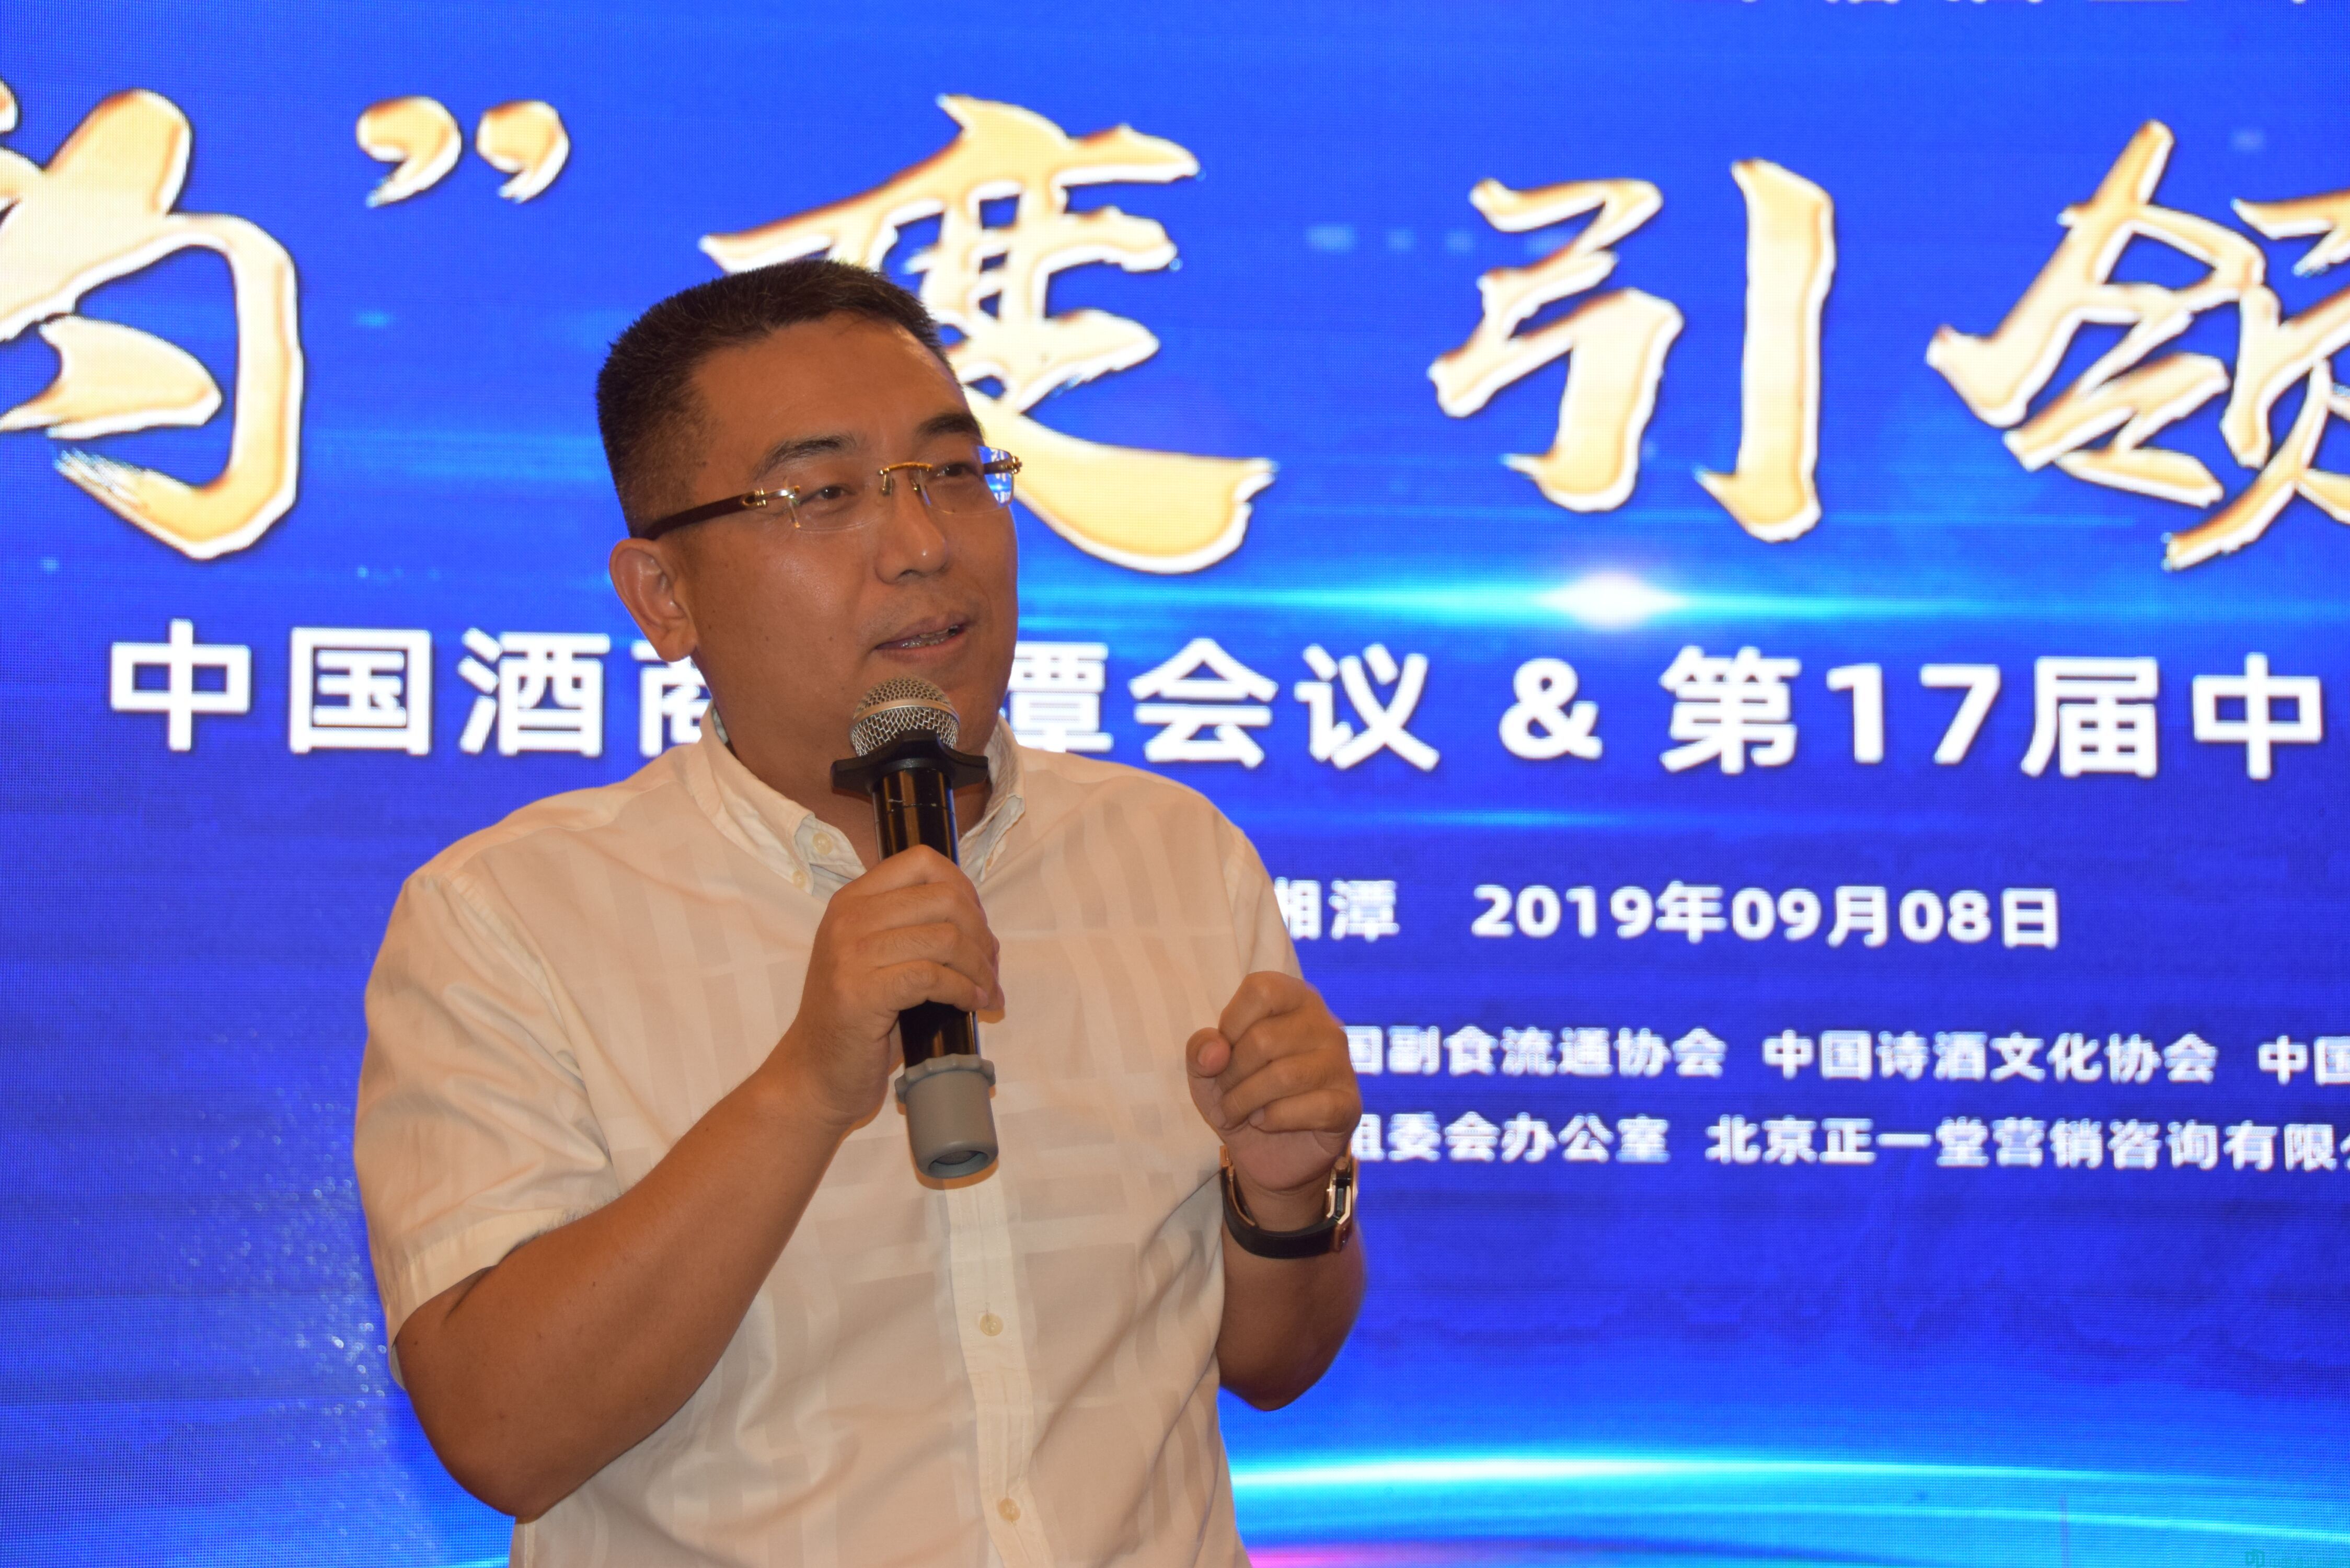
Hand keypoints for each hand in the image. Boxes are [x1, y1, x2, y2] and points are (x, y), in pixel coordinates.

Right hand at [769, 846, 1003, 1132]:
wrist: (815, 1073)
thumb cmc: (857, 1019)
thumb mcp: (876, 958)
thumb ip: (914, 929)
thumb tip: (982, 929)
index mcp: (852, 901)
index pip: (922, 861)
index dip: (964, 888)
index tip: (978, 925)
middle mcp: (848, 919)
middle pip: (943, 898)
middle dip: (981, 934)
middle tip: (990, 967)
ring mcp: (851, 955)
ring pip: (945, 938)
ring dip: (979, 968)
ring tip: (987, 990)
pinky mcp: (862, 993)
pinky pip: (933, 976)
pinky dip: (964, 990)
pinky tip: (972, 1004)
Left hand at [1187, 972, 1360, 1228]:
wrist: (1269, 1153)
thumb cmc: (1240, 1093)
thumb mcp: (1206, 1069)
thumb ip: (1201, 1048)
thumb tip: (1215, 1052)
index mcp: (1294, 999)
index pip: (1261, 990)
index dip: (1231, 1024)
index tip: (1225, 1052)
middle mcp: (1326, 1025)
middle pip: (1264, 1039)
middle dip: (1231, 1075)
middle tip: (1227, 1093)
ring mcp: (1341, 1065)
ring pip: (1284, 1076)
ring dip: (1245, 1101)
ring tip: (1237, 1111)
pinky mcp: (1348, 1105)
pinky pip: (1310, 1108)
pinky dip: (1273, 1120)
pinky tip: (1265, 1122)